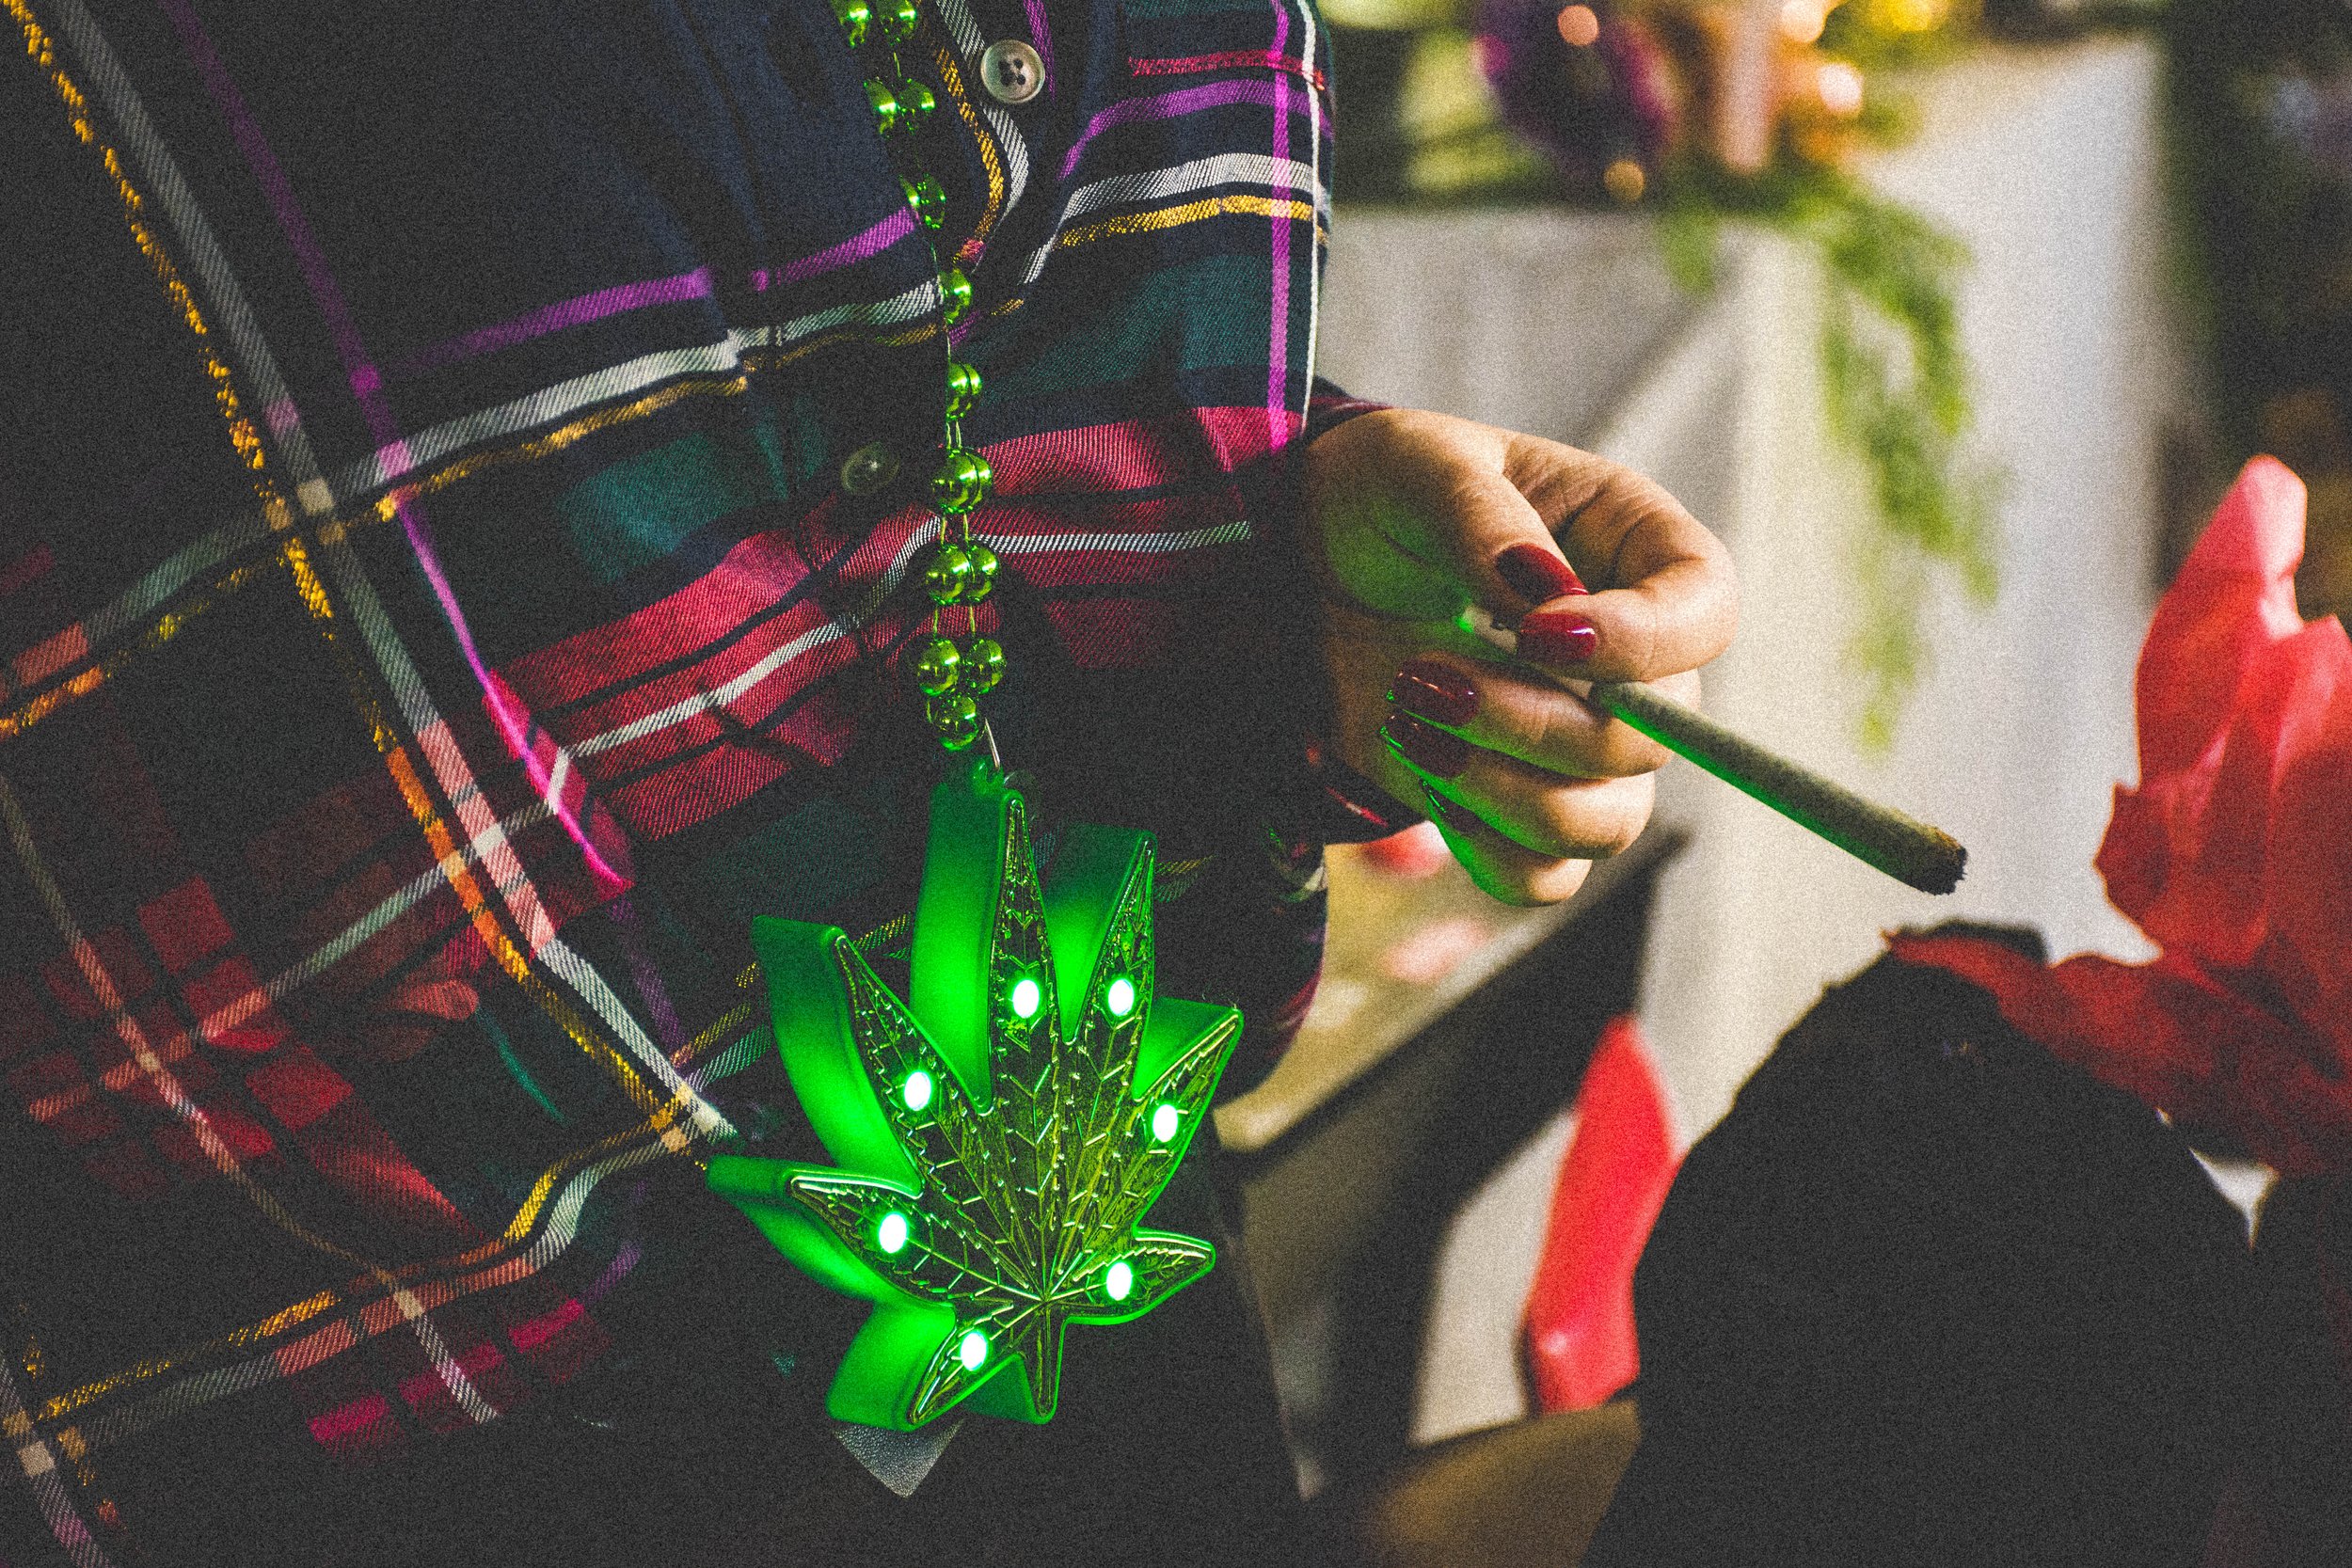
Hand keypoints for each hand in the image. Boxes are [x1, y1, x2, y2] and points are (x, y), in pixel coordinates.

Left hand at [1305, 408, 1737, 903]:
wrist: (1294, 570)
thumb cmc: (1375, 494)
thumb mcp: (1417, 467)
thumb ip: (1484, 520)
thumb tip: (1550, 599)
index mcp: (1630, 547)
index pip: (1706, 613)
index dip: (1641, 645)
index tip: (1534, 634)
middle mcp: (1624, 657)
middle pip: (1650, 738)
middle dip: (1530, 721)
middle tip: (1419, 672)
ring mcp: (1575, 740)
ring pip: (1606, 821)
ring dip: (1500, 789)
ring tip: (1407, 717)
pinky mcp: (1515, 805)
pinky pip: (1545, 876)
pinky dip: (1482, 846)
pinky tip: (1420, 770)